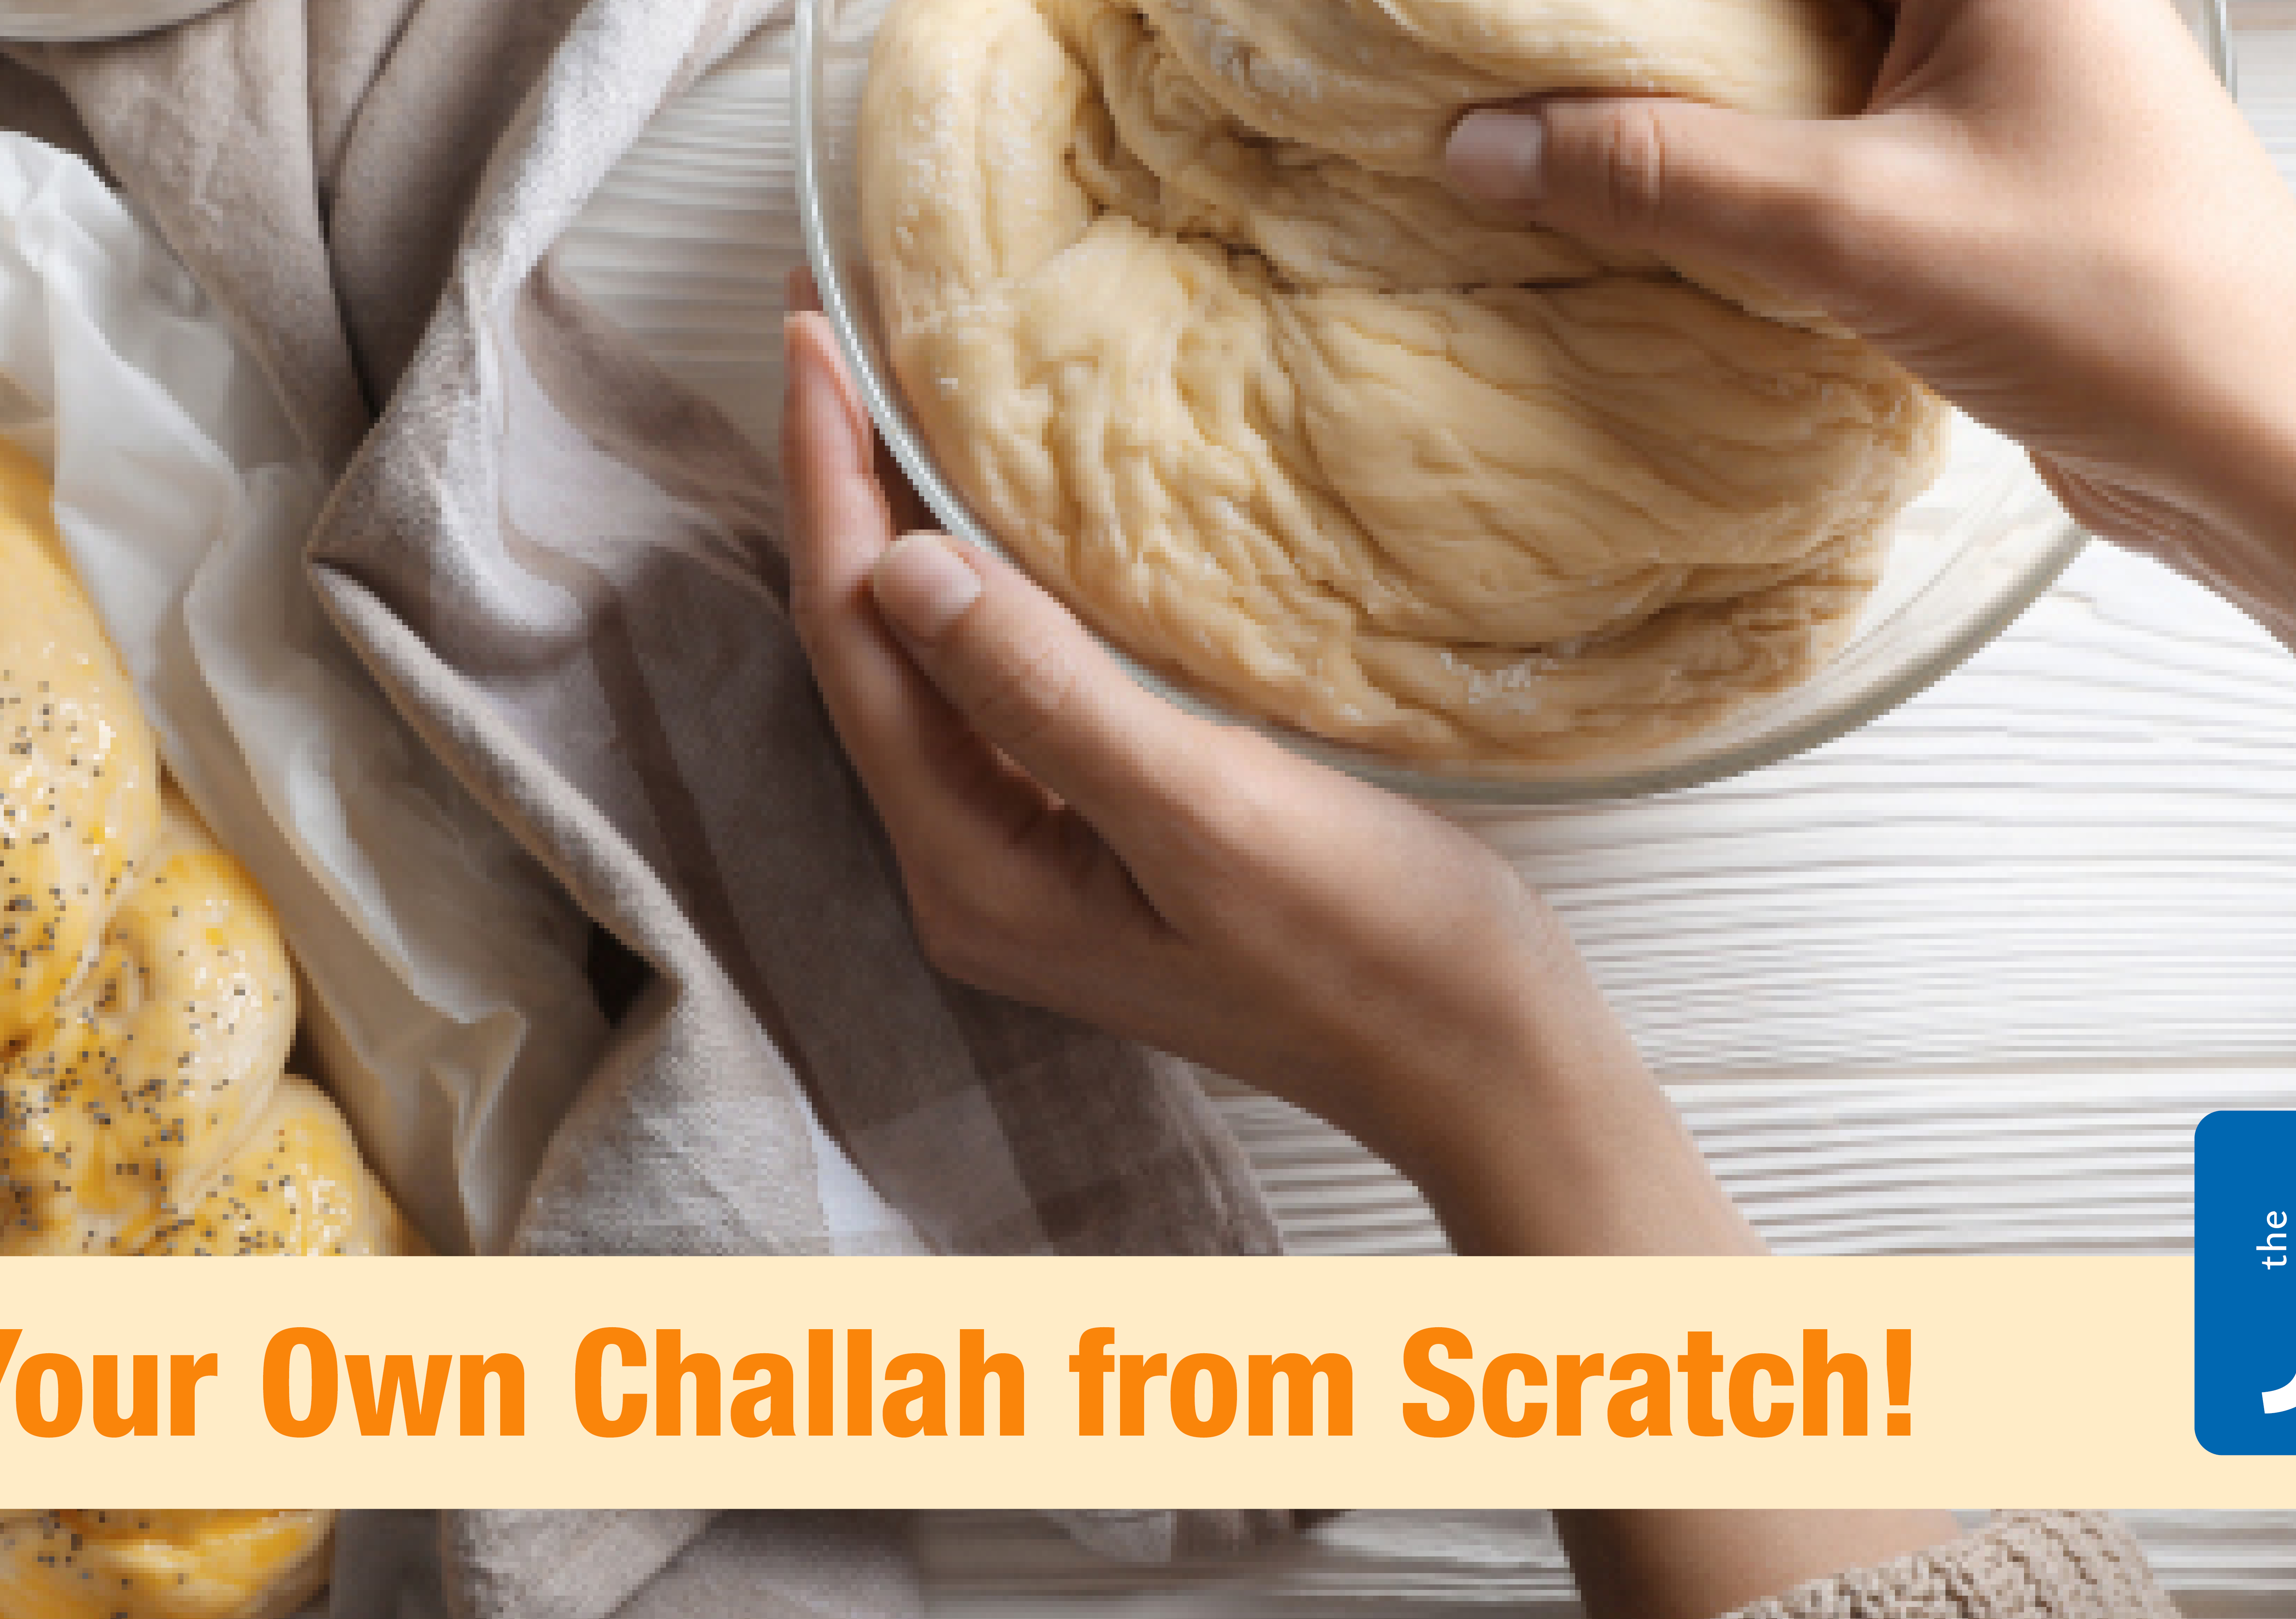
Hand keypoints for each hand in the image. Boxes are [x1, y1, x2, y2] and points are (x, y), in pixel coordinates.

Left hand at [785, 291, 1958, 1618]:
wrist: (1488, 1064)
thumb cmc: (1375, 953)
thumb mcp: (1207, 812)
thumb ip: (1046, 696)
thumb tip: (903, 570)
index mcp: (975, 873)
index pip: (853, 645)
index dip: (824, 483)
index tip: (807, 329)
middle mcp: (974, 872)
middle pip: (866, 651)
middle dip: (840, 490)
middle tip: (823, 320)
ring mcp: (1034, 857)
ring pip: (926, 664)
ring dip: (898, 529)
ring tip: (884, 387)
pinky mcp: (1096, 837)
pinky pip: (997, 687)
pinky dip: (980, 587)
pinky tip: (991, 513)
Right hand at [1442, 0, 2295, 876]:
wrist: (2267, 443)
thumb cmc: (2116, 303)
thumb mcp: (1851, 223)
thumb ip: (1659, 173)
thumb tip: (1488, 145)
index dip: (1650, 4)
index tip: (1529, 25)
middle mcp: (2006, 0)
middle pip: (1791, 1)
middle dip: (1661, 40)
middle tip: (1527, 73)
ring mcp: (2002, 86)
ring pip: (1803, 58)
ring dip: (1695, 99)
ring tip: (1566, 131)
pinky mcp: (1985, 176)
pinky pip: (1833, 135)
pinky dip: (1748, 164)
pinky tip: (1664, 204)